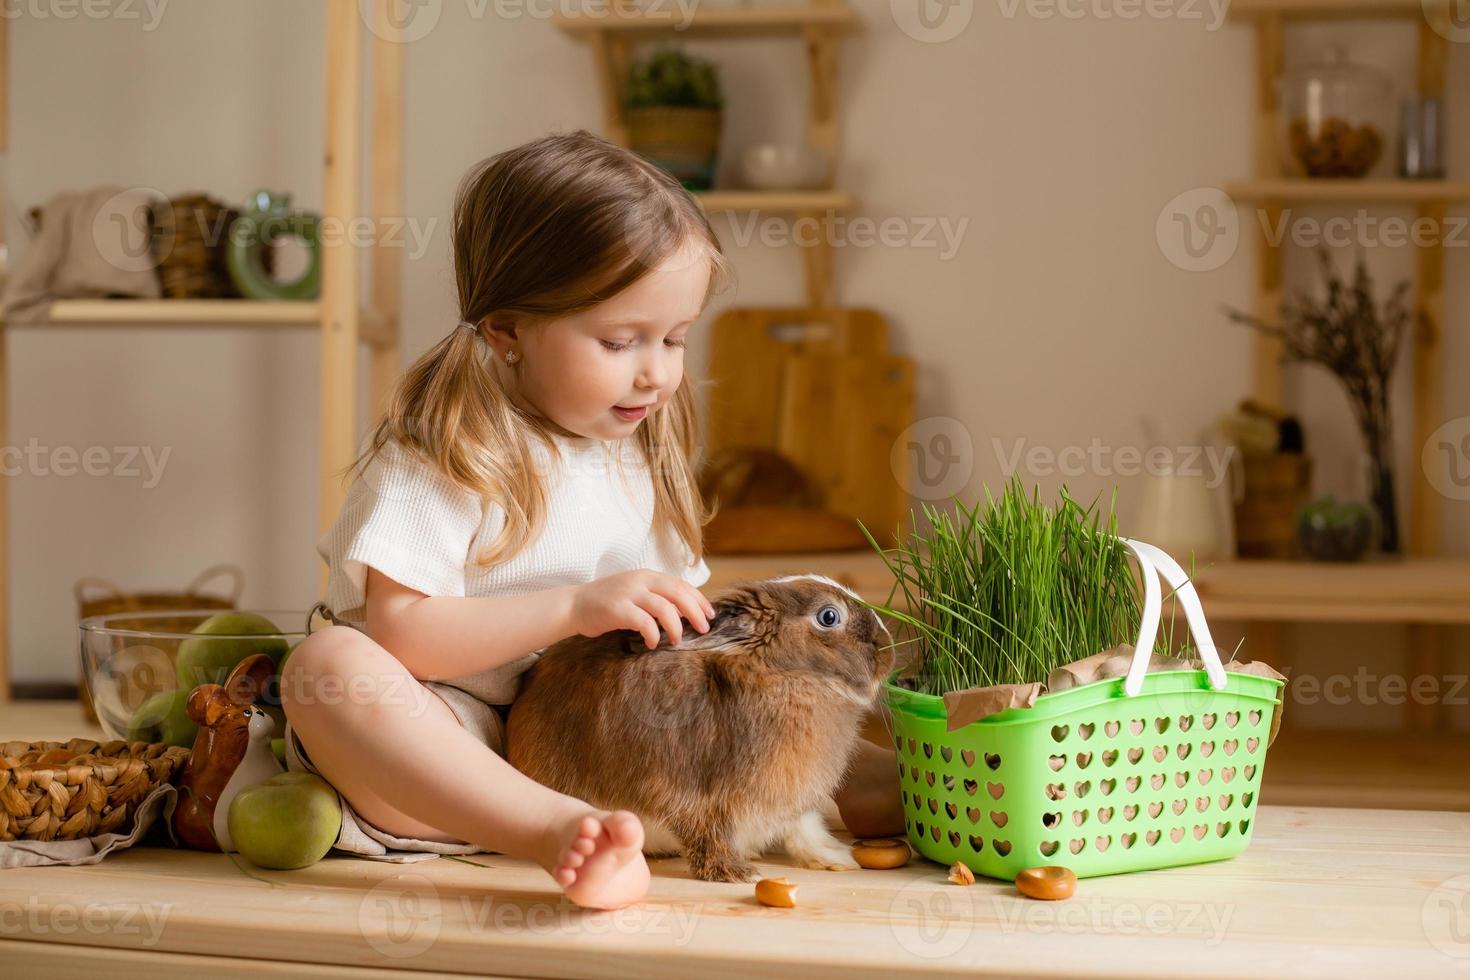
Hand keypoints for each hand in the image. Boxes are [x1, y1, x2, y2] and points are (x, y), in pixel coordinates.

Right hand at [570, 570, 716, 649]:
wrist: (573, 605)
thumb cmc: (607, 603)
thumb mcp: (635, 593)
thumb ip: (656, 598)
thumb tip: (685, 613)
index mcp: (647, 575)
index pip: (681, 585)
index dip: (698, 600)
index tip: (709, 615)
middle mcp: (640, 580)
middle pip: (678, 593)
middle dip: (695, 612)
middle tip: (704, 629)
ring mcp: (628, 593)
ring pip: (664, 607)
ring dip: (676, 626)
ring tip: (677, 640)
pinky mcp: (617, 608)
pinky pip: (644, 622)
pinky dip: (653, 634)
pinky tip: (652, 643)